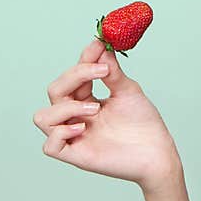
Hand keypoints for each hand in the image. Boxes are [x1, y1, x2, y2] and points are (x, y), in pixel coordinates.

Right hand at [33, 38, 181, 190]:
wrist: (158, 151)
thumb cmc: (144, 122)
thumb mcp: (127, 90)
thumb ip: (112, 71)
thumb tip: (102, 46)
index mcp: (86, 99)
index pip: (72, 76)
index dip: (82, 60)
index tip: (98, 45)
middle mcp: (76, 116)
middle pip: (55, 90)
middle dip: (75, 76)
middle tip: (102, 72)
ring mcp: (74, 136)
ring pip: (43, 117)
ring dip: (66, 108)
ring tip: (95, 109)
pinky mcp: (77, 155)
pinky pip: (50, 146)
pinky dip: (61, 133)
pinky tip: (84, 128)